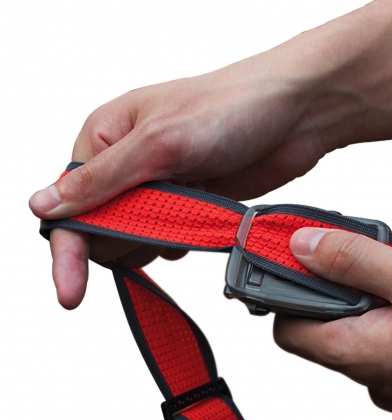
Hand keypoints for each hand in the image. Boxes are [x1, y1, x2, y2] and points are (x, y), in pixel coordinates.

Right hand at [29, 54, 327, 308]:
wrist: (296, 113)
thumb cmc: (232, 106)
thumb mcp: (158, 142)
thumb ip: (103, 181)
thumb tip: (45, 206)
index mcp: (106, 137)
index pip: (70, 204)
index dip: (69, 250)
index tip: (71, 292)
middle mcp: (130, 163)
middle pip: (103, 227)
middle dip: (126, 238)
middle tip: (162, 222)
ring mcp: (165, 185)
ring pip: (140, 238)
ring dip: (158, 239)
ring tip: (188, 211)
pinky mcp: (194, 202)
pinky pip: (174, 238)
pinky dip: (185, 239)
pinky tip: (202, 221)